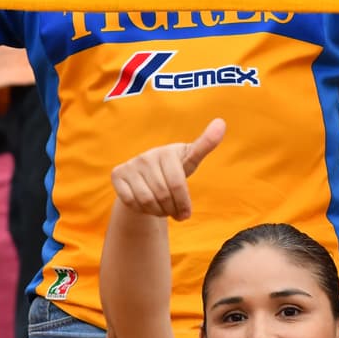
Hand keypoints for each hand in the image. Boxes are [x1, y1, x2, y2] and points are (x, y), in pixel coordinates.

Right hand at [110, 118, 225, 219]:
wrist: (146, 175)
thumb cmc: (173, 168)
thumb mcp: (190, 159)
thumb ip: (206, 144)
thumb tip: (221, 123)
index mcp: (167, 152)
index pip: (177, 184)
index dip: (183, 203)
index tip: (187, 214)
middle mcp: (147, 156)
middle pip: (163, 195)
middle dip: (171, 209)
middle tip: (175, 212)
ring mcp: (130, 165)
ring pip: (146, 200)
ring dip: (157, 211)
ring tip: (163, 209)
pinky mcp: (117, 174)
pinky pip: (130, 201)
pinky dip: (140, 209)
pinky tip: (147, 205)